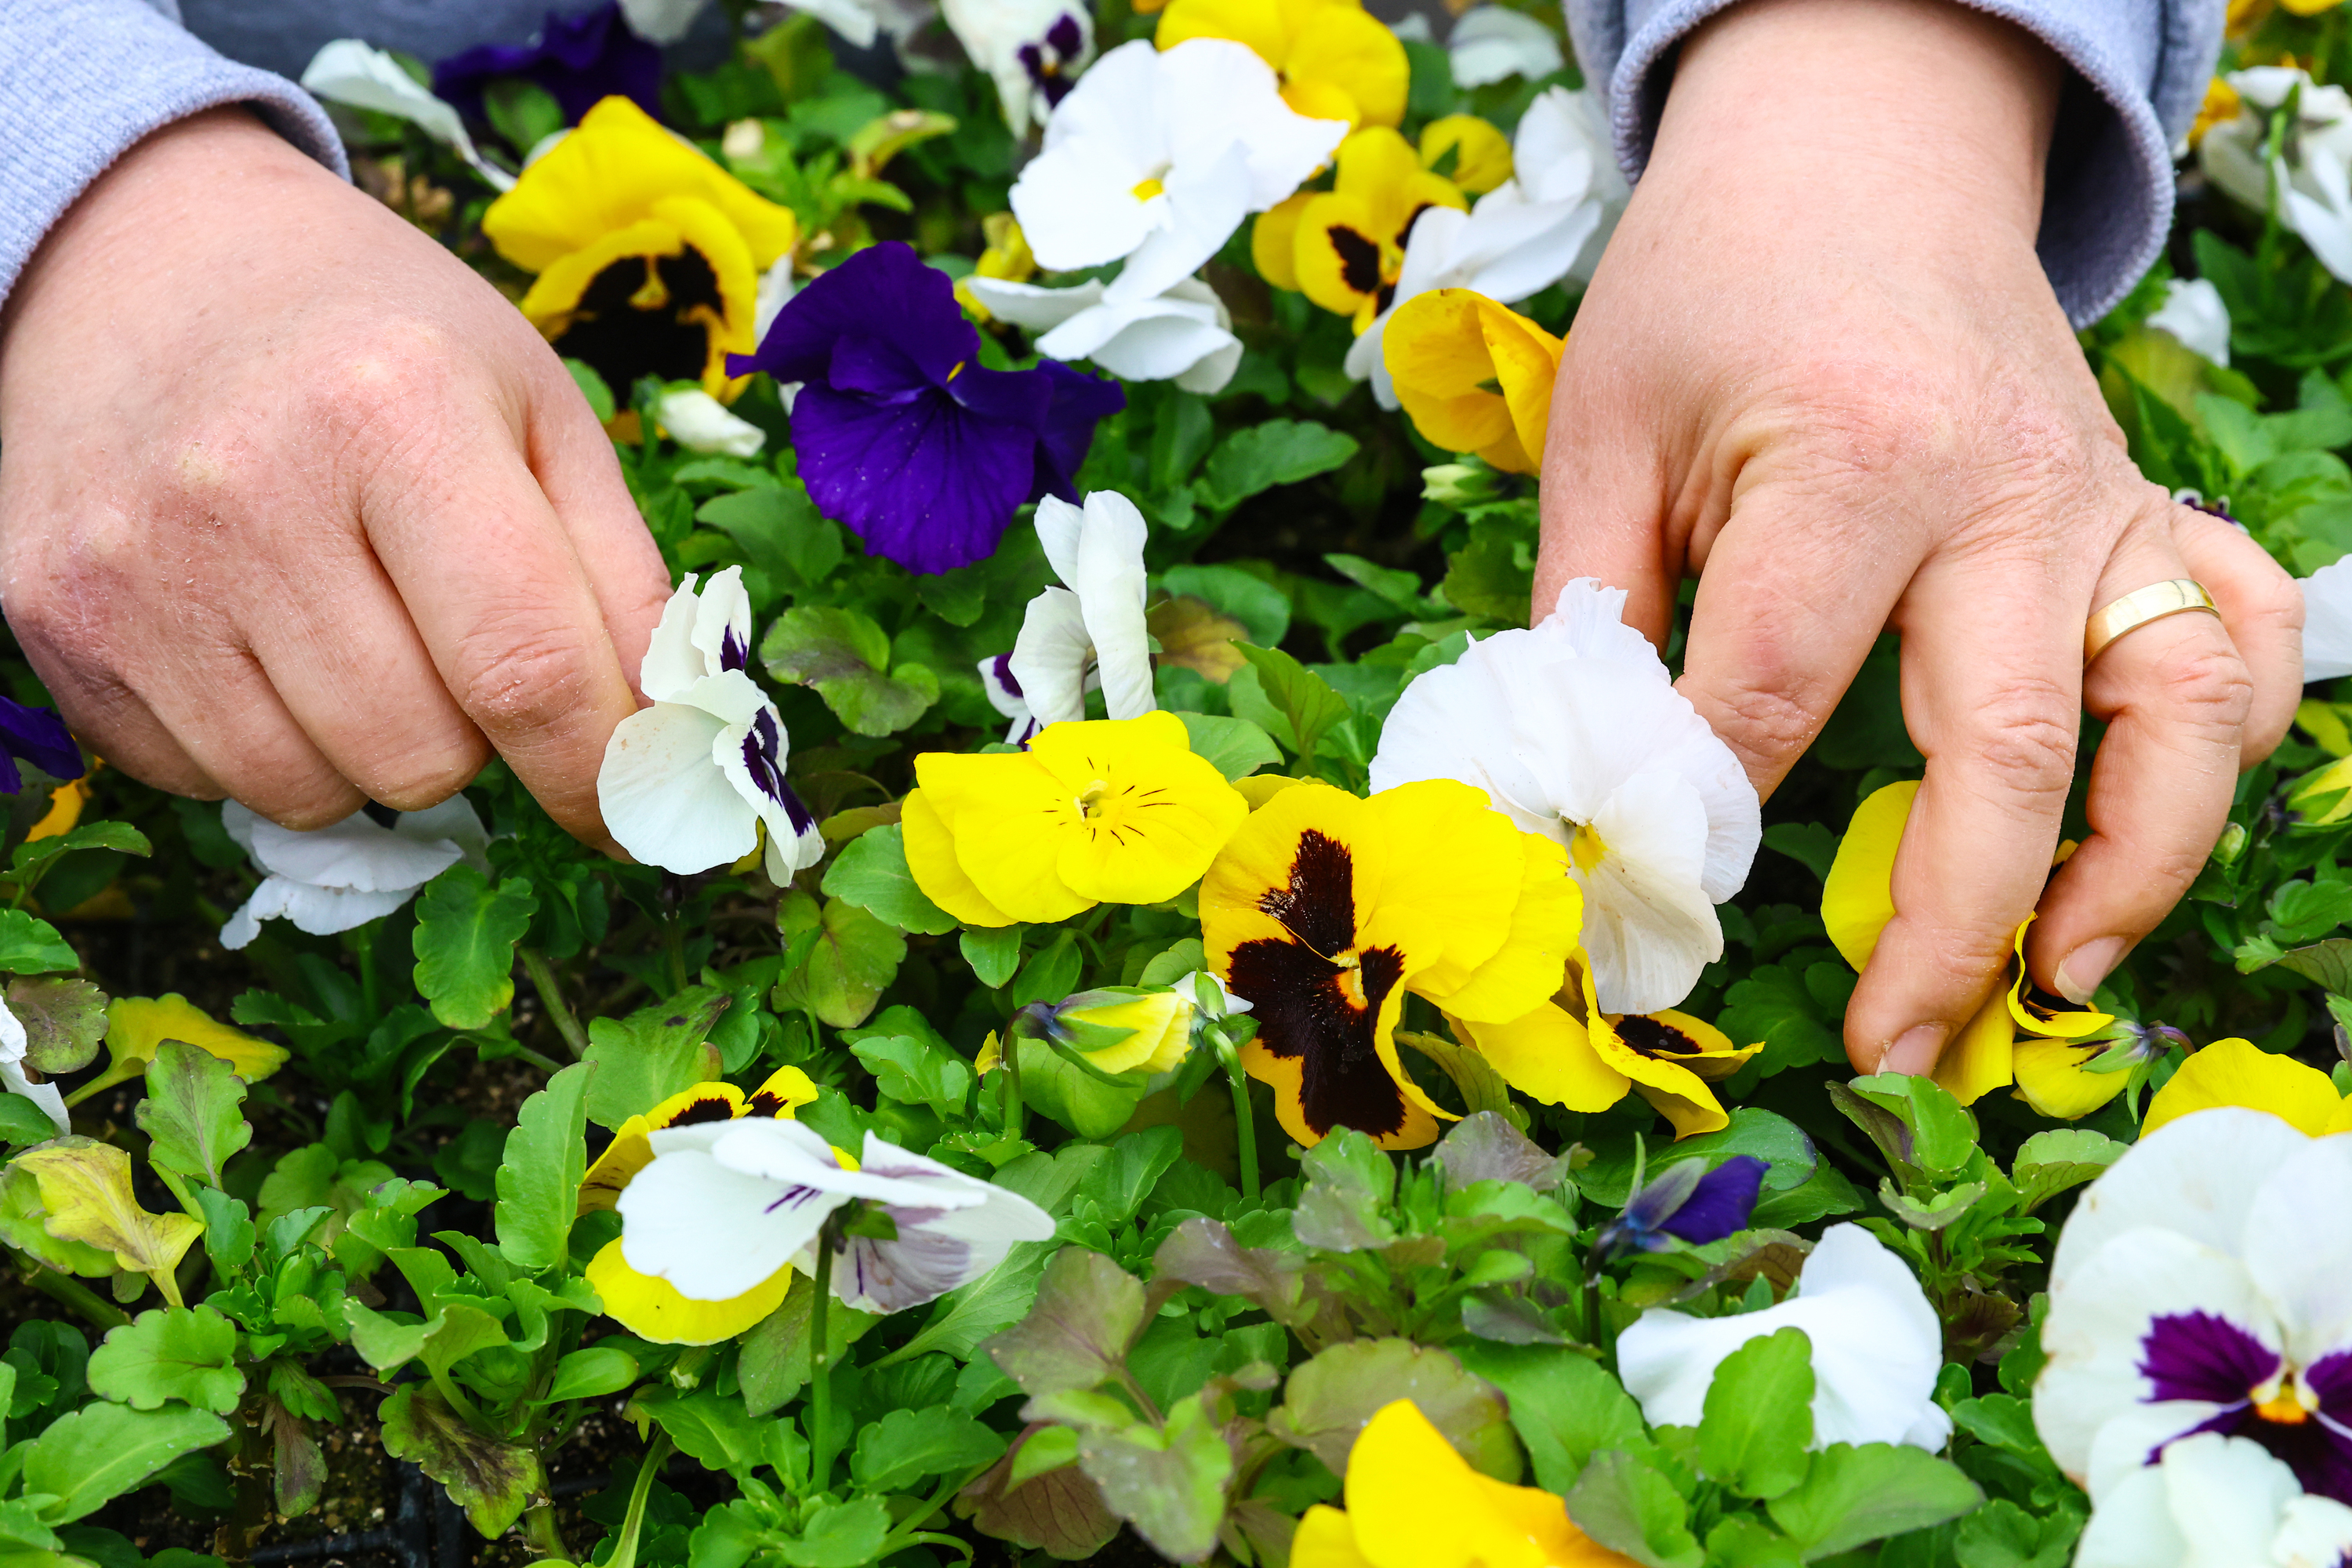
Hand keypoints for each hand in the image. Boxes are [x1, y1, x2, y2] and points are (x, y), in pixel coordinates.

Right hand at [0, 108, 672, 849]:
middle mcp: (249, 490)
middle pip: (422, 755)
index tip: (634, 809)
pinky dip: (268, 744)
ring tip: (365, 631)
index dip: (600, 771)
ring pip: (314, 791)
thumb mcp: (538, 411)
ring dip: (374, 753)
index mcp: (397, 410)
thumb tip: (674, 745)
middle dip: (480, 741)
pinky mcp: (57, 620)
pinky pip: (206, 780)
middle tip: (462, 646)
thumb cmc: (383, 339)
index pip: (527, 669)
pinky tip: (263, 635)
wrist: (143, 256)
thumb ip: (625, 578)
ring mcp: (137, 565)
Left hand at [1534, 0, 2302, 1072]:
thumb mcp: (1605, 421)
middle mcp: (2007, 491)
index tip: (1654, 901)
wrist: (1857, 155)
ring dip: (2136, 869)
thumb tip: (1574, 786)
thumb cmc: (1714, 287)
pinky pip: (2238, 637)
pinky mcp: (2142, 510)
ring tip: (2057, 986)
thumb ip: (1590, 606)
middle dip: (1947, 922)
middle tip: (1892, 1050)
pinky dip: (2228, 746)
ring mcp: (2099, 504)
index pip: (1772, 692)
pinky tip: (2147, 844)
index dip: (1703, 816)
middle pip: (2003, 745)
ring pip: (2180, 710)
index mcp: (1850, 458)